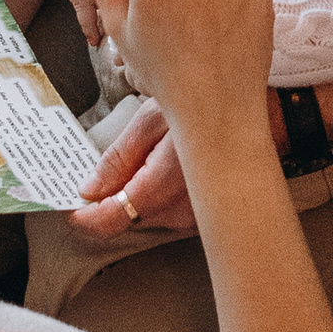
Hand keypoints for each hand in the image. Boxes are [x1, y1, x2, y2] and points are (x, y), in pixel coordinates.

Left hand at [68, 96, 198, 241]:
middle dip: (109, 198)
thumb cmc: (209, 110)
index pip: (109, 221)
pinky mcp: (202, 216)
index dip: (84, 217)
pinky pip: (166, 211)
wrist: (262, 119)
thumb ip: (118, 158)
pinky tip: (162, 166)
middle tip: (103, 171)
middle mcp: (176, 212)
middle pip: (125, 218)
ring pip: (145, 214)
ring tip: (142, 158)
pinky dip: (155, 194)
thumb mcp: (153, 120)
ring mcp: (192, 218)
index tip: (70, 206)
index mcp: (159, 188)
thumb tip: (90, 187)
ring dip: (134, 194)